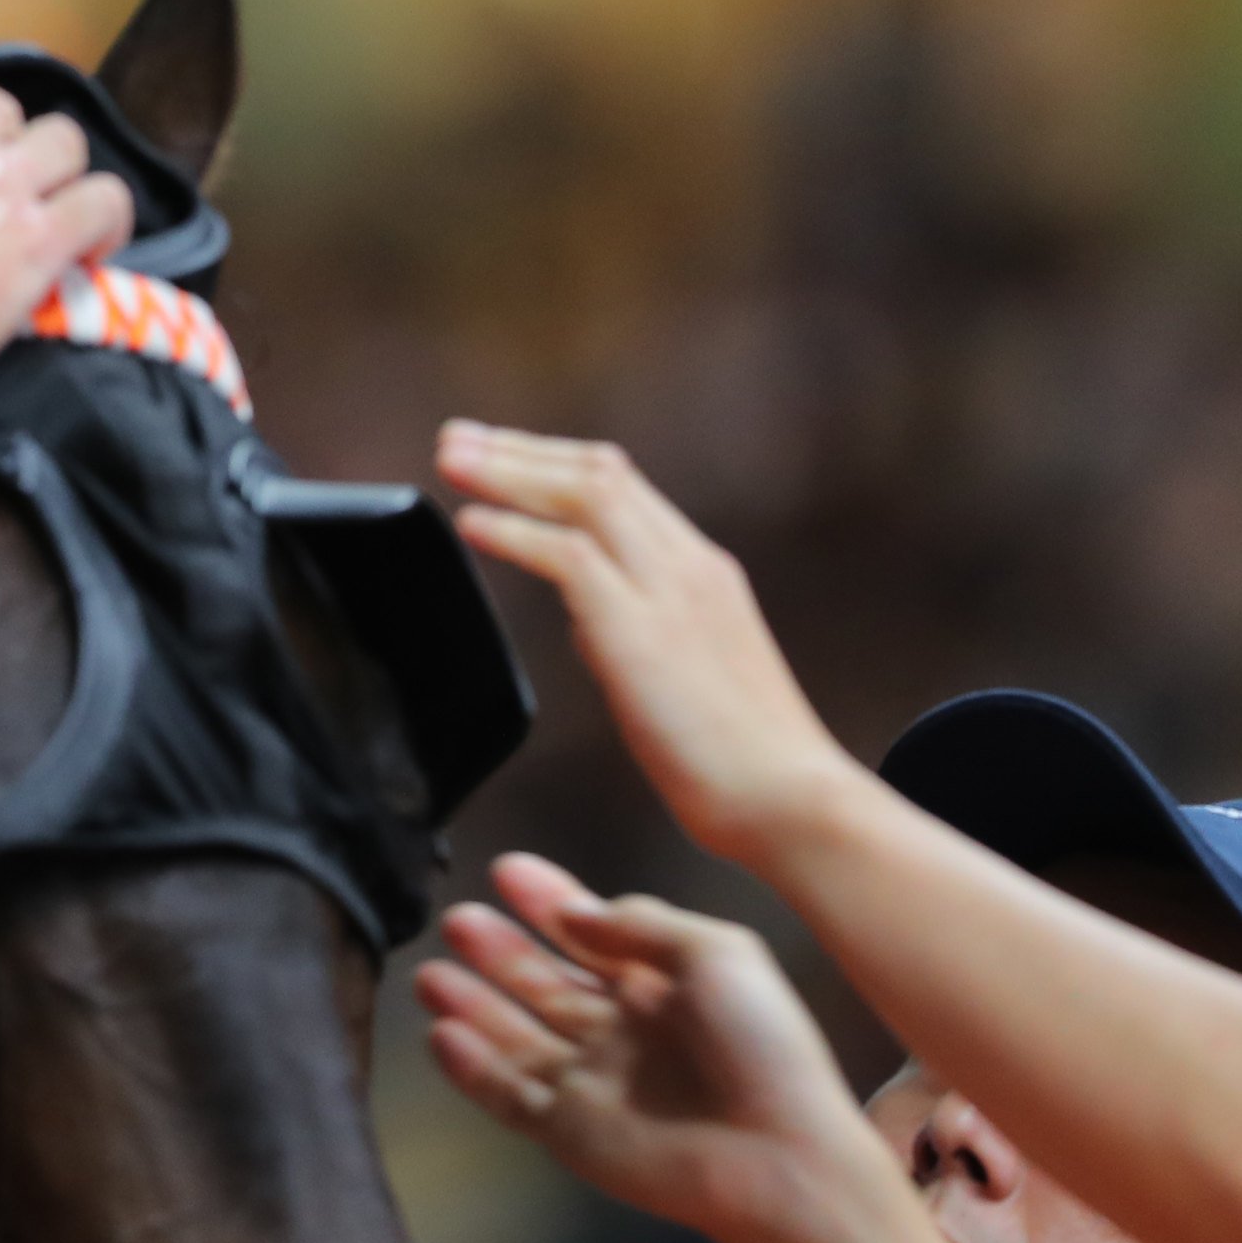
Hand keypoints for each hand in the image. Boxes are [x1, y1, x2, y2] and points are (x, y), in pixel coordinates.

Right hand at [420, 854, 890, 1242]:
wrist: (777, 1159)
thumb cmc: (762, 1050)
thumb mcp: (718, 953)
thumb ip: (641, 925)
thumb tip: (574, 913)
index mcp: (665, 990)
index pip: (593, 936)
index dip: (550, 902)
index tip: (507, 869)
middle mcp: (623, 1034)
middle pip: (546, 984)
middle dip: (501, 951)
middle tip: (457, 917)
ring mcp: (593, 1085)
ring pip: (516, 1038)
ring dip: (474, 1005)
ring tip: (429, 973)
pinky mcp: (568, 1132)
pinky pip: (508, 1095)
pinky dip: (471, 1069)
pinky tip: (440, 1035)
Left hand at [432, 422, 862, 863]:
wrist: (792, 803)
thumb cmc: (740, 762)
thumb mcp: (683, 676)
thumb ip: (633, 633)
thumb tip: (585, 621)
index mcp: (703, 573)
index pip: (625, 490)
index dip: (554, 464)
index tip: (498, 454)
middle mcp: (690, 566)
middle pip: (600, 474)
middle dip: (522, 451)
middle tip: (456, 439)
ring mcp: (671, 592)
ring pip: (584, 495)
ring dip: (508, 471)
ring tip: (449, 459)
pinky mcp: (643, 631)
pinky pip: (570, 556)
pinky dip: (514, 531)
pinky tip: (472, 524)